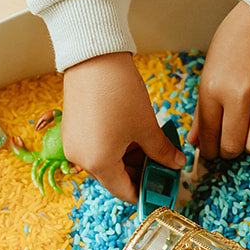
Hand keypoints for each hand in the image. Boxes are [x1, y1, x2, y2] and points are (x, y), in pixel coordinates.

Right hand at [61, 53, 185, 201]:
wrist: (93, 57)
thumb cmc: (119, 93)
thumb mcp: (146, 126)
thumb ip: (162, 152)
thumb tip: (176, 164)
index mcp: (99, 164)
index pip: (126, 192)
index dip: (148, 192)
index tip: (164, 188)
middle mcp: (81, 159)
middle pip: (115, 178)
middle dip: (140, 173)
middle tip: (163, 163)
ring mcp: (74, 145)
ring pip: (107, 162)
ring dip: (129, 159)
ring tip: (151, 144)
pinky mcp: (72, 130)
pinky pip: (96, 148)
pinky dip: (115, 147)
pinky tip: (133, 134)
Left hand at [191, 1, 249, 157]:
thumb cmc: (237, 39)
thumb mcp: (211, 70)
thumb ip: (203, 108)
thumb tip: (196, 141)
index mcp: (213, 88)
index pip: (208, 136)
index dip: (209, 150)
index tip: (212, 152)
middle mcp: (240, 95)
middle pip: (233, 147)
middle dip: (229, 151)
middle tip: (231, 144)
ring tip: (249, 132)